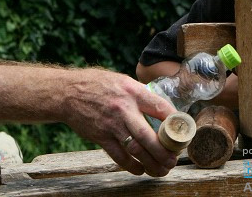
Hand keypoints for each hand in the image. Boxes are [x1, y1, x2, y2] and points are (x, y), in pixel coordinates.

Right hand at [62, 69, 178, 175]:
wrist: (67, 93)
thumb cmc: (100, 85)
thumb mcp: (125, 81)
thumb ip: (142, 94)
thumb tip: (162, 108)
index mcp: (134, 92)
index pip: (160, 107)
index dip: (175, 120)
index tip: (183, 131)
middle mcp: (124, 109)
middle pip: (148, 135)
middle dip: (163, 151)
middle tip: (174, 160)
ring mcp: (111, 125)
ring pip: (134, 149)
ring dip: (150, 162)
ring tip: (162, 169)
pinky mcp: (100, 137)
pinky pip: (118, 156)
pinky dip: (131, 165)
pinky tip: (140, 170)